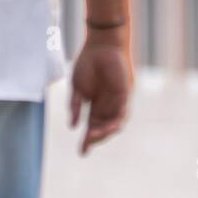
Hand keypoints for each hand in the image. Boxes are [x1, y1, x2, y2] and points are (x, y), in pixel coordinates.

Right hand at [69, 27, 131, 154]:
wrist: (102, 44)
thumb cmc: (88, 63)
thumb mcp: (77, 88)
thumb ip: (75, 107)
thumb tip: (72, 127)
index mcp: (95, 106)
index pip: (92, 128)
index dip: (87, 141)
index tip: (82, 153)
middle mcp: (107, 106)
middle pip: (103, 129)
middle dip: (96, 138)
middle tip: (87, 142)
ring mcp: (117, 101)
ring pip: (114, 124)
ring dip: (106, 132)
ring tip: (95, 135)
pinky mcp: (125, 94)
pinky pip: (124, 112)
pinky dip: (117, 120)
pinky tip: (111, 126)